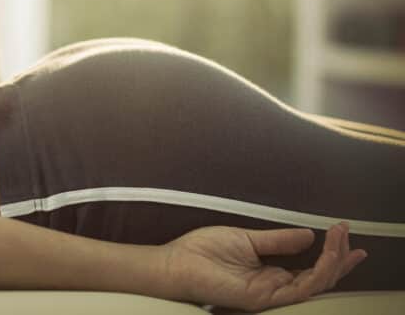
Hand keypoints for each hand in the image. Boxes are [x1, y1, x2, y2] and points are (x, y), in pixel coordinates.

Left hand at [163, 222, 366, 311]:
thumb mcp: (247, 239)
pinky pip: (301, 288)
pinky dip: (318, 271)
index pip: (311, 270)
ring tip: (342, 240)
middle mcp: (275, 287)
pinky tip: (326, 253)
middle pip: (319, 280)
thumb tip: (309, 235)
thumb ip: (278, 241)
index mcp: (272, 275)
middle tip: (354, 239)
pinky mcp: (263, 298)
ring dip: (333, 262)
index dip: (332, 255)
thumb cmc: (202, 252)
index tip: (344, 232)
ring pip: (316, 285)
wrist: (176, 263)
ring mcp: (271, 295)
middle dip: (340, 260)